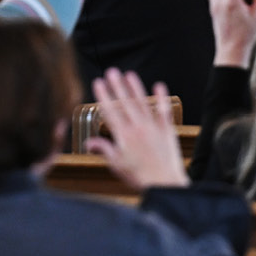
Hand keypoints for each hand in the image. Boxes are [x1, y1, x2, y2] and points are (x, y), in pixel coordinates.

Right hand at [85, 68, 188, 190]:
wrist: (165, 184)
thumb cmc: (140, 177)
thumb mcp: (116, 165)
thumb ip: (103, 149)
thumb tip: (88, 142)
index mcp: (123, 135)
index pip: (110, 111)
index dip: (103, 95)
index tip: (98, 82)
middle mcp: (138, 127)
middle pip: (125, 102)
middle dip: (117, 85)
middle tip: (112, 71)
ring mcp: (153, 127)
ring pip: (142, 102)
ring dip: (135, 87)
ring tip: (129, 74)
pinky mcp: (167, 130)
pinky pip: (164, 111)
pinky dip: (162, 98)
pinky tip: (159, 85)